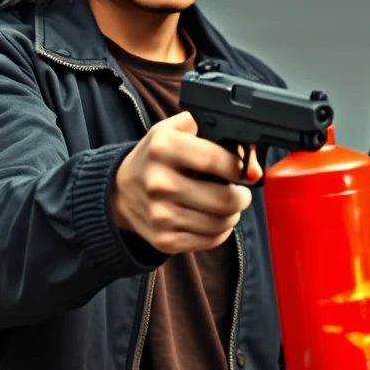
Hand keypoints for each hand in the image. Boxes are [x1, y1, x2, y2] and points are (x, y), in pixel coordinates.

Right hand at [111, 111, 260, 253]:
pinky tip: (214, 219)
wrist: (120, 191)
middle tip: (240, 192)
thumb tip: (249, 154)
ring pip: (221, 223)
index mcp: (163, 148)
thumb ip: (209, 128)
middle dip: (242, 196)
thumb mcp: (174, 129)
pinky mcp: (164, 240)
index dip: (239, 167)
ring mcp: (160, 215)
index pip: (218, 160)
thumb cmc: (156, 158)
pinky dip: (220, 231)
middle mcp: (159, 183)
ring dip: (233, 214)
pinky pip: (210, 241)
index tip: (242, 170)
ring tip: (226, 204)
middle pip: (224, 199)